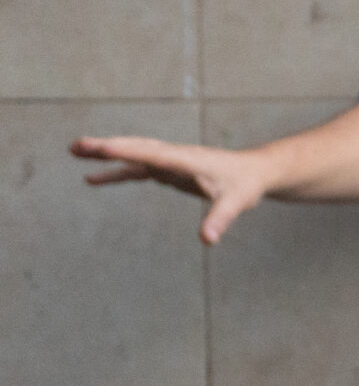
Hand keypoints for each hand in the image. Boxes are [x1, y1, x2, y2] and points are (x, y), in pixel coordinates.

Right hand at [72, 136, 276, 245]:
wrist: (255, 173)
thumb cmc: (246, 185)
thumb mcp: (237, 203)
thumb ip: (221, 219)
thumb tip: (207, 239)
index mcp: (189, 160)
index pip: (154, 154)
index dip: (128, 151)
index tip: (102, 147)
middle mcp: (175, 156)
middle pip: (137, 149)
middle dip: (107, 147)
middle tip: (77, 146)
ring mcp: (170, 162)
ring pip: (133, 156)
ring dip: (106, 156)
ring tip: (76, 152)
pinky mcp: (169, 170)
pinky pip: (137, 170)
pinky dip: (116, 173)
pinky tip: (94, 179)